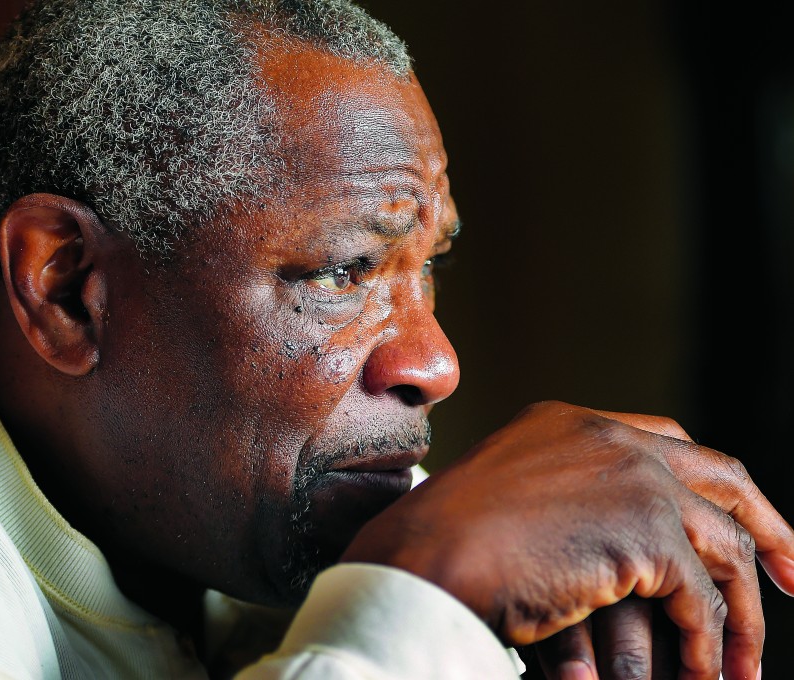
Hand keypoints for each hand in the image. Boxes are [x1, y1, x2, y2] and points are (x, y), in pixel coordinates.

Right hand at [340, 402, 793, 679]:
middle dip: (767, 528)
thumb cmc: (438, 543)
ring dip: (740, 614)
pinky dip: (710, 643)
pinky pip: (702, 596)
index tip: (735, 523)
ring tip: (739, 666)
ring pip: (722, 544)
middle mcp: (610, 437)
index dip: (709, 484)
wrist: (422, 559)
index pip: (666, 440)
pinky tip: (703, 674)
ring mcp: (632, 478)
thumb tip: (606, 543)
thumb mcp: (506, 499)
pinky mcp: (645, 530)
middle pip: (720, 475)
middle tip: (793, 575)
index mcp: (570, 422)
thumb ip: (559, 497)